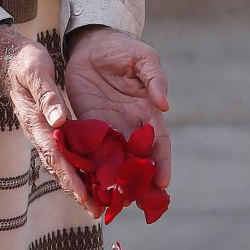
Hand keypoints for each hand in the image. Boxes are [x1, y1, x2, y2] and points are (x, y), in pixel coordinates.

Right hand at [0, 23, 101, 217]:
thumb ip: (48, 96)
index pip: (53, 154)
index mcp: (34, 121)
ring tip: (95, 203)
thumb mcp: (36, 71)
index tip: (84, 195)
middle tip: (95, 210)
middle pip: (57, 166)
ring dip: (76, 184)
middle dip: (75, 189)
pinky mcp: (47, 127)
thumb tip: (60, 122)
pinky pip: (62, 152)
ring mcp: (41, 131)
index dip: (69, 176)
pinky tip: (90, 176)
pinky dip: (75, 167)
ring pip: (59, 163)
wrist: (9, 57)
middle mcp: (36, 131)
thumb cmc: (24, 61)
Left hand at [64, 26, 172, 189]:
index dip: (162, 163)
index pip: (158, 143)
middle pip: (136, 159)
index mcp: (147, 112)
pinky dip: (88, 166)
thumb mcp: (143, 58)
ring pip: (113, 160)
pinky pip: (88, 148)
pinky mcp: (85, 124)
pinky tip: (86, 183)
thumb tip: (165, 104)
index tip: (162, 184)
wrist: (91, 44)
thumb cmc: (123, 50)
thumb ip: (155, 79)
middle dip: (138, 181)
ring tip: (110, 203)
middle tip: (137, 204)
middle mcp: (129, 125)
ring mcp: (107, 127)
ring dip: (113, 180)